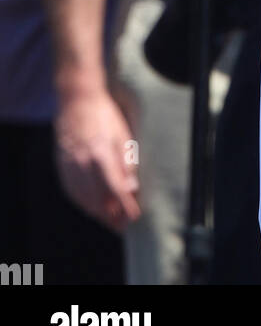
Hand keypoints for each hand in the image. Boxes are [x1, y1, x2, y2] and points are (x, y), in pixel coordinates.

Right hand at [54, 90, 140, 231]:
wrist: (77, 100)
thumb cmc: (105, 116)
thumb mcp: (123, 136)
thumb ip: (126, 164)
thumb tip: (131, 188)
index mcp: (102, 154)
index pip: (115, 188)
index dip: (125, 205)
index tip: (134, 216)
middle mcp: (83, 163)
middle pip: (98, 199)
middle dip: (111, 215)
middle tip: (123, 224)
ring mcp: (69, 165)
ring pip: (83, 198)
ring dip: (97, 212)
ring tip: (109, 219)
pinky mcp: (61, 165)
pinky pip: (71, 191)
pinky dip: (82, 202)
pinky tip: (91, 206)